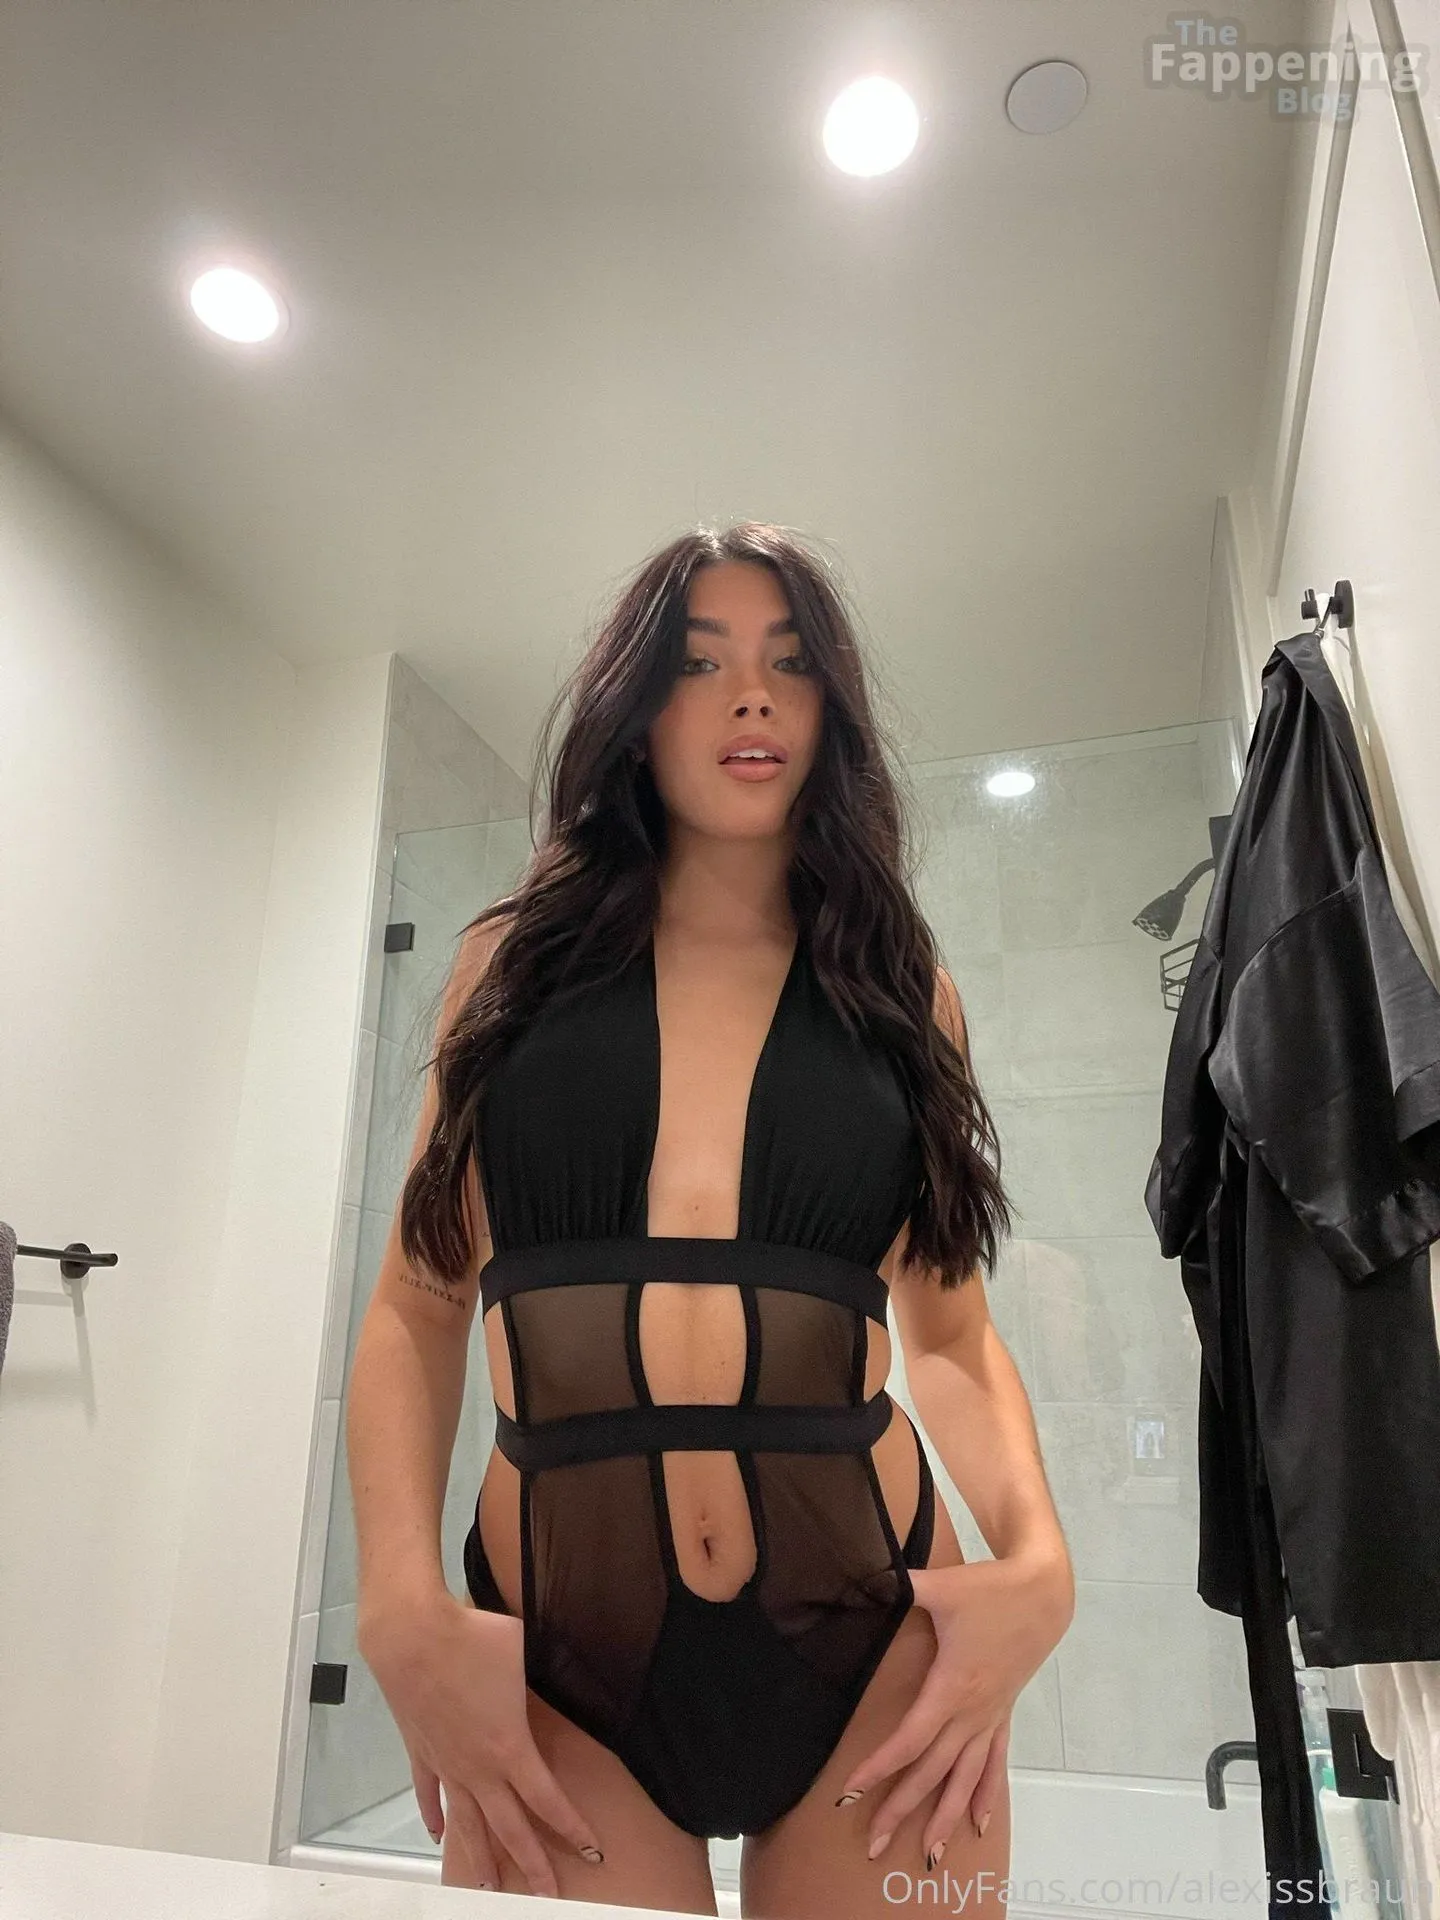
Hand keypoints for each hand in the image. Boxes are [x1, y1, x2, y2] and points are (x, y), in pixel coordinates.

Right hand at [359, 1588, 605, 1896]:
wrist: (411, 1634)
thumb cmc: (473, 1636)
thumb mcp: (522, 1650)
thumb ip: (535, 1670)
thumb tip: (544, 1662)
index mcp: (511, 1747)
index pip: (547, 1800)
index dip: (571, 1829)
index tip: (592, 1852)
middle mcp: (479, 1767)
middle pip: (509, 1829)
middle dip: (532, 1866)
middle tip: (548, 1898)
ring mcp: (446, 1763)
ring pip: (466, 1824)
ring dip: (479, 1858)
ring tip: (487, 1889)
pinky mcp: (419, 1752)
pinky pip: (428, 1795)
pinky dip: (433, 1818)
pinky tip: (438, 1837)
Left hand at [833, 1550, 1072, 1866]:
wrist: (1044, 1592)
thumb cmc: (989, 1589)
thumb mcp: (941, 1585)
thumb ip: (900, 1584)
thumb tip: (864, 1574)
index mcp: (953, 1687)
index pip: (910, 1740)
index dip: (879, 1768)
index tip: (849, 1794)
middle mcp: (972, 1712)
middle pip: (933, 1772)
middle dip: (902, 1808)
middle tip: (873, 1844)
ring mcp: (991, 1716)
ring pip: (966, 1778)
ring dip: (945, 1816)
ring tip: (927, 1855)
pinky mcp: (1004, 1712)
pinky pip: (995, 1763)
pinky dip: (987, 1795)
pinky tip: (980, 1825)